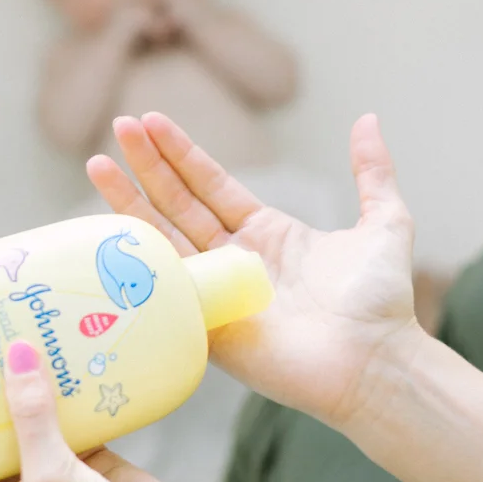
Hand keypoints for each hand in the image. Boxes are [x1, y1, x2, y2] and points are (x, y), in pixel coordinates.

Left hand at [0, 342, 196, 481]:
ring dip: (20, 386)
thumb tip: (16, 352)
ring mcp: (46, 474)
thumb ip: (32, 418)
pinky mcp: (84, 459)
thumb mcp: (49, 481)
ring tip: (5, 330)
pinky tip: (58, 350)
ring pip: (25, 421)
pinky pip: (65, 416)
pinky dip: (63, 389)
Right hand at [86, 112, 422, 433]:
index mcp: (267, 235)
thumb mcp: (384, 221)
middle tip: (118, 126)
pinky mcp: (208, 328)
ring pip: (163, 239)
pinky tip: (107, 233)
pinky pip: (166, 289)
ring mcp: (217, 294)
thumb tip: (366, 119)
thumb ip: (371, 172)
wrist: (376, 362)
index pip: (211, 185)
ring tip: (98, 162)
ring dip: (129, 201)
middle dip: (147, 165)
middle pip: (178, 204)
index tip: (150, 120)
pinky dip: (136, 263)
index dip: (180, 154)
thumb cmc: (381, 303)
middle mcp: (235, 261)